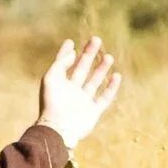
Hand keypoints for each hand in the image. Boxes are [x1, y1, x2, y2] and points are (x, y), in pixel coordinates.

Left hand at [34, 37, 121, 152]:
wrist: (59, 128)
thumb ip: (61, 63)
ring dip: (101, 68)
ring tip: (108, 56)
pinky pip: (104, 98)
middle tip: (96, 39)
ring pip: (94, 81)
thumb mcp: (51, 78)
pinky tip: (116, 75)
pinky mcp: (93, 112)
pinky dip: (111, 87)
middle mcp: (72, 91)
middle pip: (82, 69)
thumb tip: (73, 51)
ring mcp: (83, 101)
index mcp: (60, 84)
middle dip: (89, 54)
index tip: (71, 42)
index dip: (66, 53)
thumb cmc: (52, 103)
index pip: (64, 65)